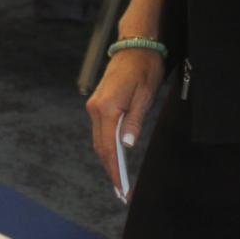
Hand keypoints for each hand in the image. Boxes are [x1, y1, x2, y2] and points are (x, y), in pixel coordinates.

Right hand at [88, 41, 164, 185]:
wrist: (134, 46)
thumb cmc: (144, 69)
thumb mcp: (145, 96)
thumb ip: (134, 122)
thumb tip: (126, 145)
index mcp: (107, 108)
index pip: (109, 147)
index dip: (115, 171)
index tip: (121, 189)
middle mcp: (95, 108)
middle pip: (100, 147)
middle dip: (110, 171)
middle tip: (121, 192)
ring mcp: (94, 106)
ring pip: (99, 140)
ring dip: (108, 160)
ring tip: (119, 180)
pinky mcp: (98, 104)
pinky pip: (101, 131)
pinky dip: (107, 147)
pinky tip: (116, 158)